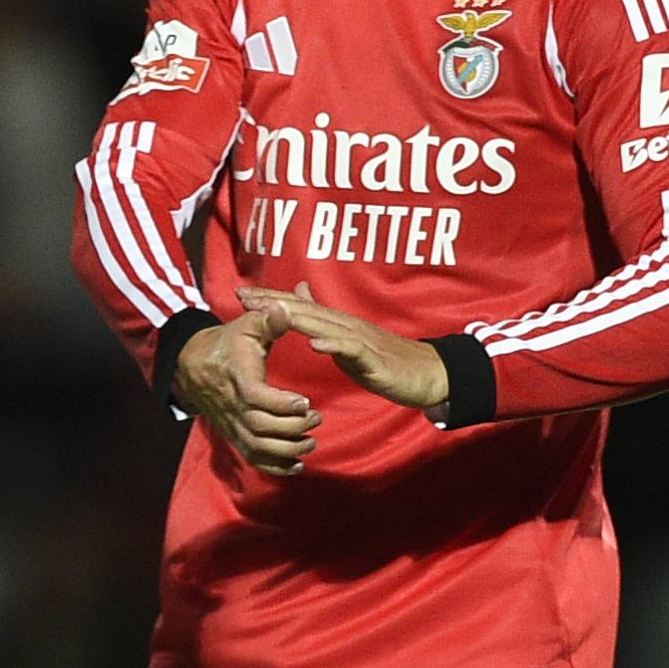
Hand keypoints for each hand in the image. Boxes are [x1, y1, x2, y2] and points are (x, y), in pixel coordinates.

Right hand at [173, 304, 320, 475]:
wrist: (193, 363)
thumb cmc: (228, 342)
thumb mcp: (246, 325)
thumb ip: (268, 319)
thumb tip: (284, 309)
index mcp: (237, 378)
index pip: (255, 397)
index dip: (280, 404)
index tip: (304, 402)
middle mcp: (232, 405)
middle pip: (259, 427)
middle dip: (291, 428)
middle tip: (316, 417)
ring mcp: (232, 423)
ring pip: (256, 447)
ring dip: (286, 450)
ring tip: (310, 441)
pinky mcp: (234, 434)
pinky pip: (252, 457)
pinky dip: (275, 467)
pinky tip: (297, 464)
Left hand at [244, 283, 451, 414]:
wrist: (428, 374)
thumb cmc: (385, 358)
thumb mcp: (347, 338)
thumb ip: (324, 321)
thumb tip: (302, 299)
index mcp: (338, 323)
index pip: (300, 306)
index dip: (271, 299)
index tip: (240, 294)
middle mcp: (347, 325)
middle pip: (306, 309)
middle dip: (273, 301)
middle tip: (242, 295)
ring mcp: (361, 340)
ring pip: (325, 325)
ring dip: (297, 317)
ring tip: (270, 311)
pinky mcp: (374, 359)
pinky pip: (352, 350)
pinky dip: (334, 346)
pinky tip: (315, 344)